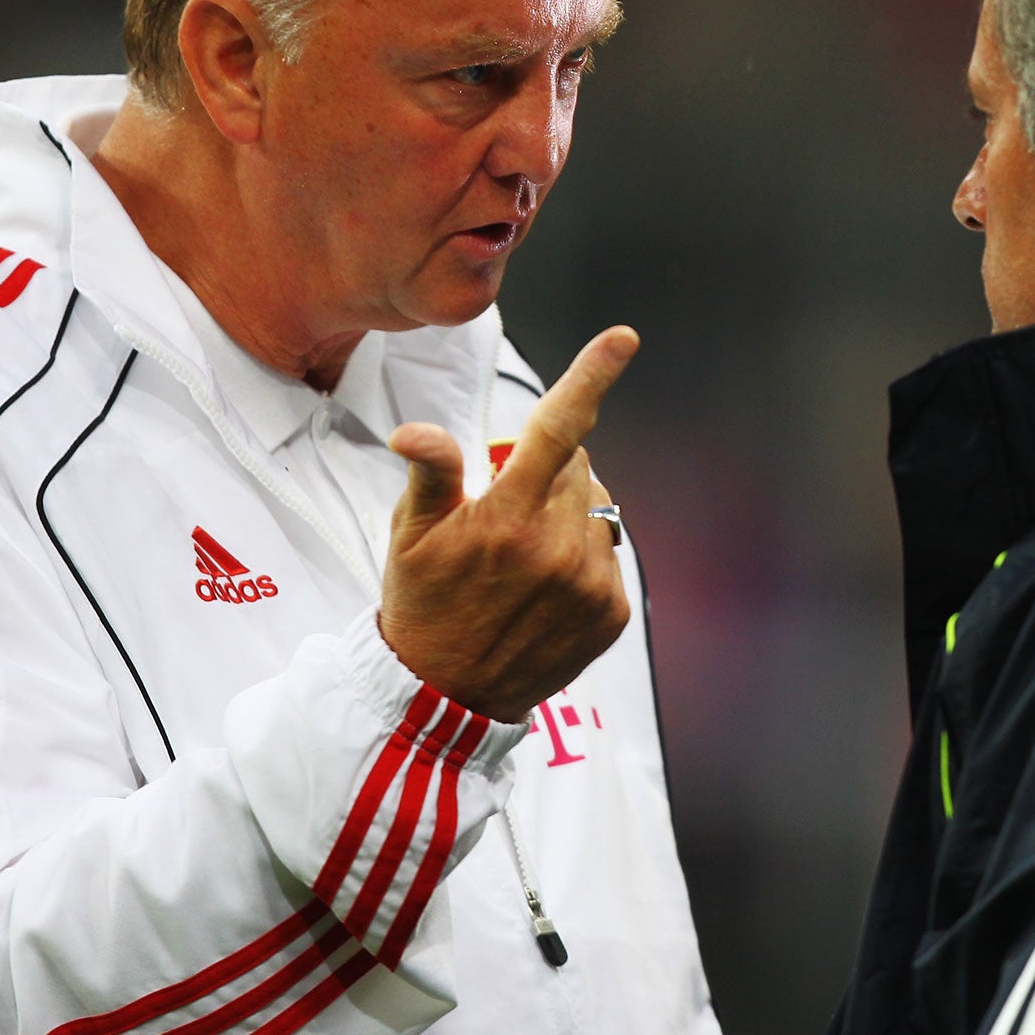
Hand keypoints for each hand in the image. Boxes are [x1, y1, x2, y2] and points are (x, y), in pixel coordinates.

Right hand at [378, 326, 637, 721]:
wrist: (446, 697)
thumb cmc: (423, 603)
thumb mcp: (411, 535)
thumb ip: (431, 474)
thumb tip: (414, 433)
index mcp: (507, 518)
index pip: (557, 429)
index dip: (591, 375)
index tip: (623, 337)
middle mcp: (557, 547)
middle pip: (576, 466)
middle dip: (547, 472)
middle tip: (505, 511)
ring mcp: (590, 583)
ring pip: (595, 508)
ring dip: (567, 515)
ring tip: (523, 557)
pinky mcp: (612, 613)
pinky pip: (608, 554)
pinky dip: (583, 556)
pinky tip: (546, 587)